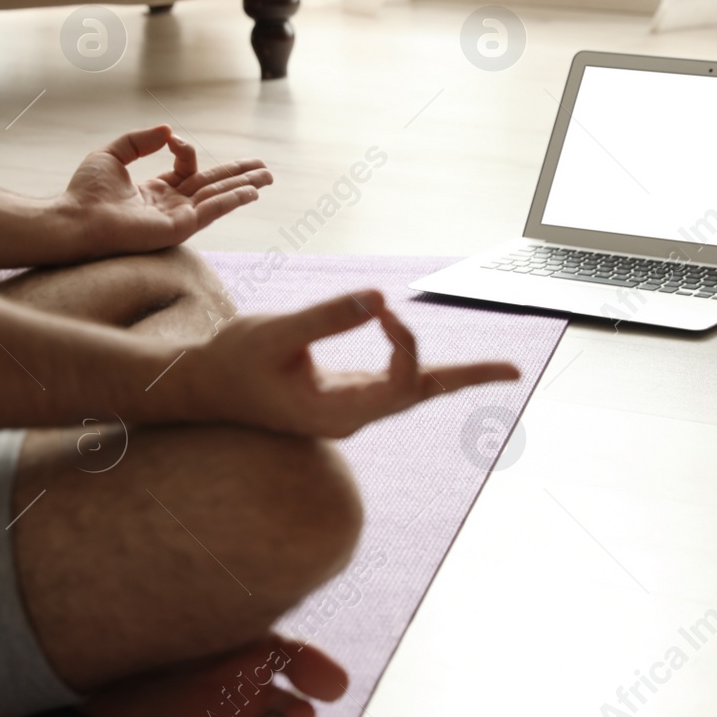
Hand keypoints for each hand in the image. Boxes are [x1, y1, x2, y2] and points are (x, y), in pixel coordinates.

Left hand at [62, 126, 271, 256]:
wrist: (76, 219)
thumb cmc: (85, 193)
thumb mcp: (112, 155)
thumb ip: (139, 141)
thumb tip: (167, 131)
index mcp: (155, 193)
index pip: (186, 169)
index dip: (186, 150)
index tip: (171, 140)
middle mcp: (170, 207)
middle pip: (213, 187)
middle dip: (238, 176)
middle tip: (264, 168)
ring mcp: (177, 219)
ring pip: (218, 198)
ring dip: (244, 186)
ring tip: (268, 177)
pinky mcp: (179, 229)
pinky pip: (211, 211)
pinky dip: (232, 201)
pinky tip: (251, 192)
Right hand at [166, 290, 521, 437]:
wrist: (202, 390)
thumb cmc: (232, 361)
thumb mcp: (275, 334)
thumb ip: (326, 318)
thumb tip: (380, 299)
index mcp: (336, 412)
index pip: (399, 380)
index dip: (405, 342)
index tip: (385, 311)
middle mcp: (350, 417)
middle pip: (421, 394)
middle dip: (465, 378)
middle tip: (514, 370)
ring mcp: (347, 409)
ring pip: (411, 391)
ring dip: (452, 377)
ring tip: (501, 372)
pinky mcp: (342, 396)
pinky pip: (393, 385)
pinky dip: (420, 369)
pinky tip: (444, 368)